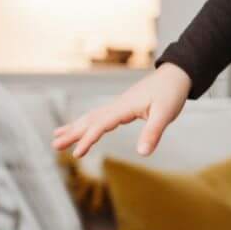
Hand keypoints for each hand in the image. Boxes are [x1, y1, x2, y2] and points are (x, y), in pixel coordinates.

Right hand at [51, 62, 191, 159]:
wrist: (176, 75)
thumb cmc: (171, 93)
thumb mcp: (165, 115)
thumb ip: (153, 133)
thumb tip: (143, 154)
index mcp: (124, 107)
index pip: (100, 125)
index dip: (87, 140)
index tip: (76, 154)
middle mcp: (117, 105)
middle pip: (89, 120)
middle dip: (72, 133)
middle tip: (54, 145)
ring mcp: (118, 105)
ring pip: (91, 117)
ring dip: (75, 127)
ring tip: (58, 137)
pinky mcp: (122, 106)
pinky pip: (99, 116)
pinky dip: (87, 123)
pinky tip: (82, 127)